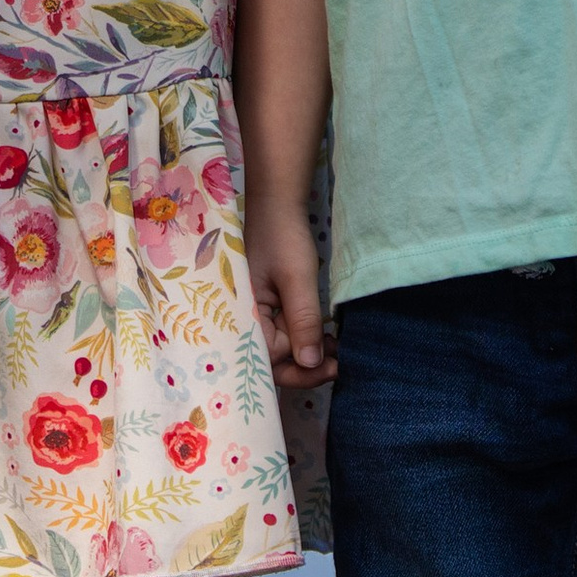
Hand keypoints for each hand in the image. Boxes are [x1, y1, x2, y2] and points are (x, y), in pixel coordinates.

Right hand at [249, 200, 335, 384]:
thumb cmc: (283, 237)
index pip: (268, 361)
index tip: (331, 368)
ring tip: (334, 350)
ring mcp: (253, 315)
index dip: (300, 371)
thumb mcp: (297, 280)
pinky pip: (281, 333)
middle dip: (304, 367)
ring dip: (307, 354)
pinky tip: (322, 337)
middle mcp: (241, 321)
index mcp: (239, 316)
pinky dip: (302, 338)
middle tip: (337, 364)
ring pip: (279, 349)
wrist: (277, 204)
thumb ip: (303, 322)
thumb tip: (311, 365)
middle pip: (271, 362)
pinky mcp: (265, 308)